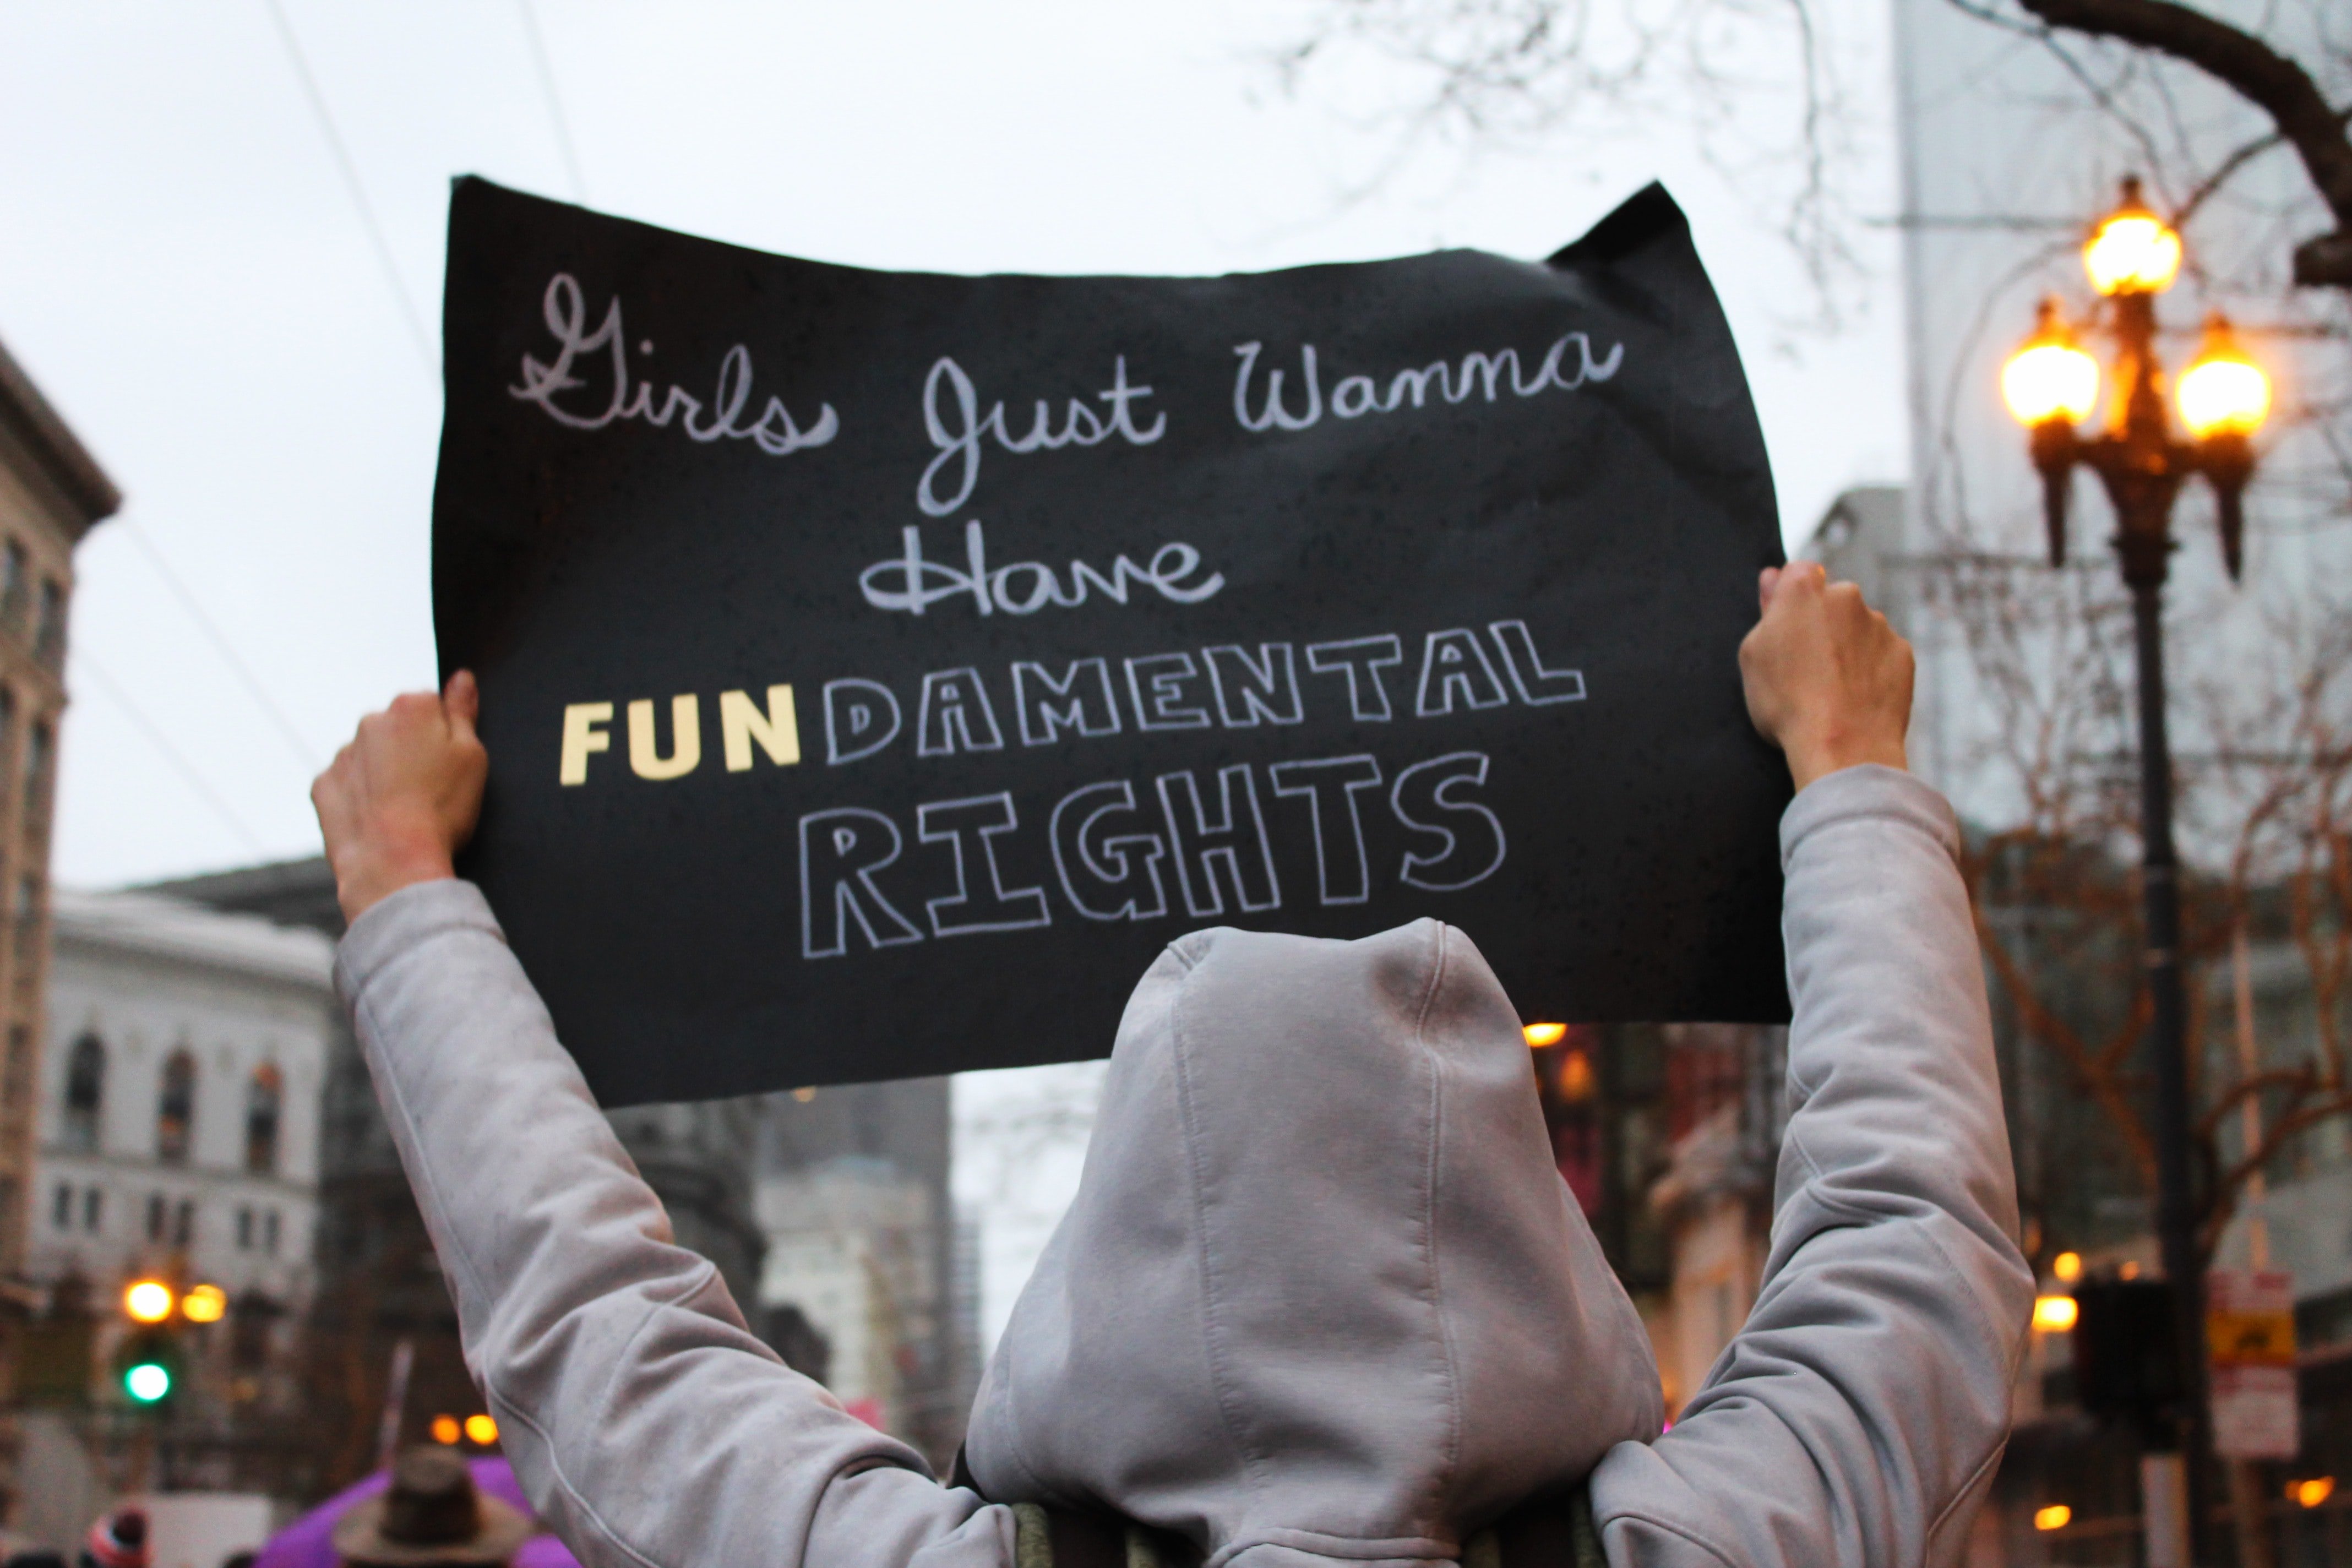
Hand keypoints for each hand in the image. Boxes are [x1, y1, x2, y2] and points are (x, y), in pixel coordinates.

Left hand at [312, 672, 489, 924]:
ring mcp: (343, 754)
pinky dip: (360, 796)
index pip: (432, 703)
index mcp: (411, 707)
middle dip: (411, 750)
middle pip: (397, 727)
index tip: (450, 763)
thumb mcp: (472, 757)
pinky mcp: (323, 786)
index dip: (445, 735)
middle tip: (431, 789)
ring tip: (405, 810)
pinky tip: (380, 819)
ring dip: (384, 773)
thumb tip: (460, 678)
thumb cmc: (441, 810)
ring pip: (371, 755)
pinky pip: (346, 783)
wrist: (394, 862)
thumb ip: (463, 712)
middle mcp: (370, 722)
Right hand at [1738, 562, 1912, 792]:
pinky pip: (1881, 652)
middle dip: (1822, 622)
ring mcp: (1879, 624)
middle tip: (1806, 665)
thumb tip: (1774, 578)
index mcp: (1804, 590)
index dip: (1791, 598)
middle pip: (1831, 600)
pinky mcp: (1903, 651)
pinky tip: (1855, 697)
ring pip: (1858, 627)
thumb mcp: (1754, 656)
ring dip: (1847, 646)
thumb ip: (1768, 610)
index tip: (1786, 626)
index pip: (1798, 572)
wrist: (1844, 746)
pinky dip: (1871, 668)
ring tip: (1831, 689)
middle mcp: (1847, 597)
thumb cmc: (1788, 703)